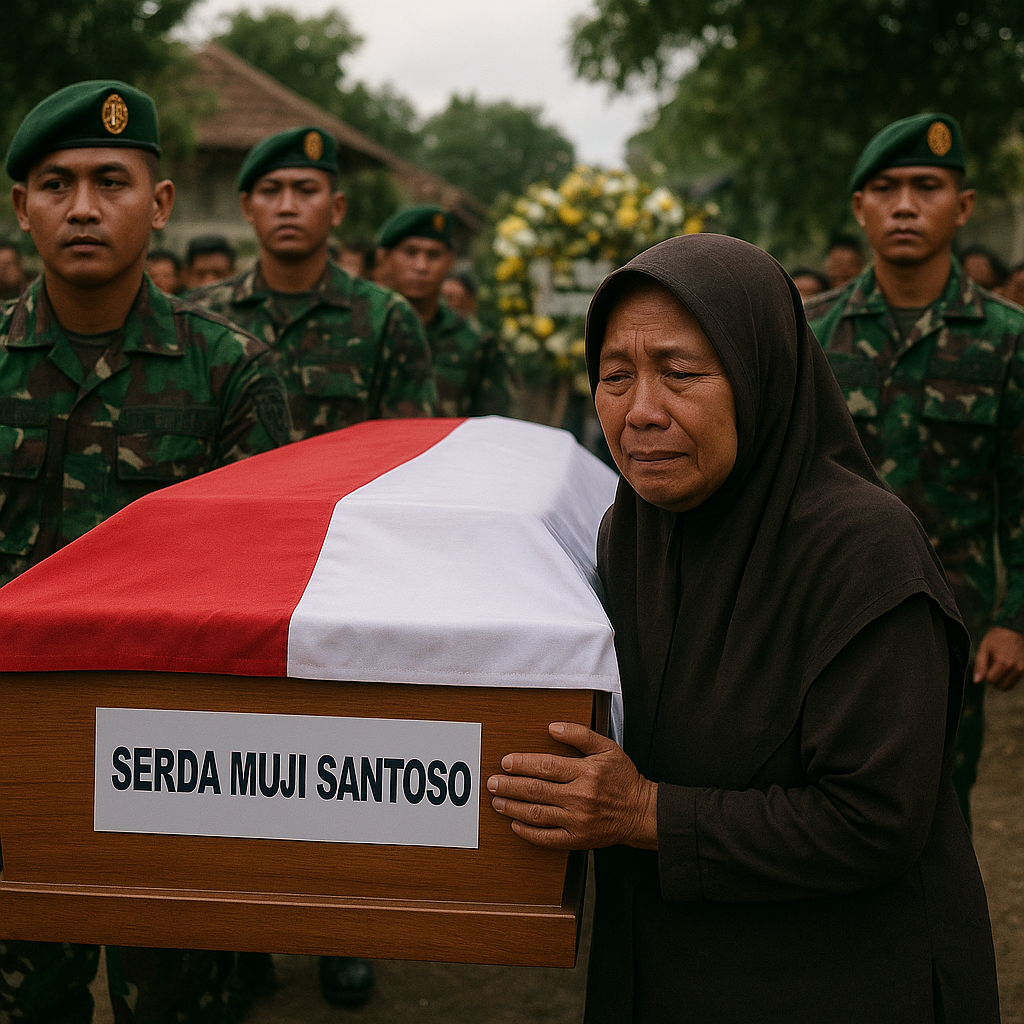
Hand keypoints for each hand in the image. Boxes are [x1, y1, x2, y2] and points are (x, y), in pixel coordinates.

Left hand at [486, 722, 657, 850]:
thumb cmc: (623, 779)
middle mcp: (580, 797)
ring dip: (513, 807)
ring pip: (537, 814)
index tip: (505, 763)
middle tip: (492, 783)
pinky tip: (515, 825)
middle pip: (536, 790)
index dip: (522, 764)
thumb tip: (553, 728)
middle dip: (510, 786)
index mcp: (586, 773)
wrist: (640, 813)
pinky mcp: (577, 839)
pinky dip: (528, 833)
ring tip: (497, 801)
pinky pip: (547, 838)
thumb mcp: (607, 749)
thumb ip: (580, 735)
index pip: (546, 767)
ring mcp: (577, 821)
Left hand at [973, 626, 1023, 689]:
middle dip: (994, 680)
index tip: (986, 667)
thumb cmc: (997, 638)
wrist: (1014, 630)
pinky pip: (1016, 680)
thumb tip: (976, 681)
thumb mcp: (984, 648)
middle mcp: (1015, 667)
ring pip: (1009, 685)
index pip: (991, 681)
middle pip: (1001, 686)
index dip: (985, 676)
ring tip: (999, 667)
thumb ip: (980, 666)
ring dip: (1002, 680)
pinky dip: (1009, 678)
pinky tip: (1006, 667)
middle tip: (992, 668)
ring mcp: (1022, 669)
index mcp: (1003, 662)